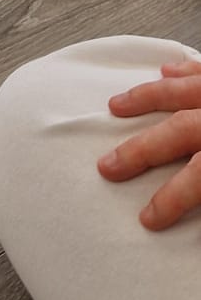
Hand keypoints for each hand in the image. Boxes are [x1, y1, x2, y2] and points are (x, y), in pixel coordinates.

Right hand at [98, 59, 200, 227]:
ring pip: (181, 91)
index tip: (149, 218)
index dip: (170, 199)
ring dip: (146, 98)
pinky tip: (166, 70)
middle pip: (177, 131)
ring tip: (116, 106)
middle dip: (139, 150)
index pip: (196, 178)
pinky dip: (182, 70)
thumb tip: (199, 229)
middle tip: (108, 166)